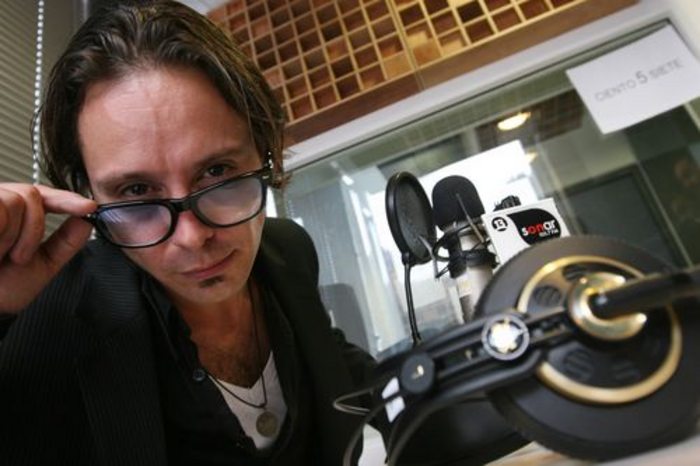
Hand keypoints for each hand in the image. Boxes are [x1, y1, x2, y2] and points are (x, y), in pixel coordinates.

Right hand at [0, 183, 95, 313]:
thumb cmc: (4, 288)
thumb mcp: (44, 263)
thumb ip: (66, 241)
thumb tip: (87, 220)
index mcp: (15, 214)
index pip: (45, 196)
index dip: (67, 198)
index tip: (89, 206)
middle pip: (30, 194)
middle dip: (34, 228)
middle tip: (18, 257)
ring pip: (15, 200)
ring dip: (14, 236)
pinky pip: (0, 208)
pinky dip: (1, 232)